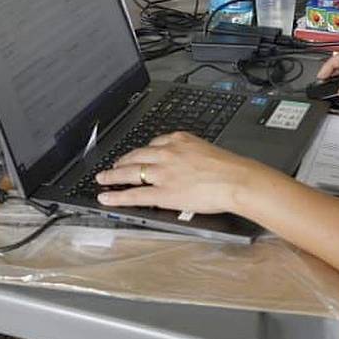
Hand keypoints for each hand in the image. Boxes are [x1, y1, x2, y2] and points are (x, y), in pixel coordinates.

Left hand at [94, 132, 280, 216]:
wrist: (236, 180)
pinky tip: (106, 198)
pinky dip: (117, 197)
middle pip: (137, 155)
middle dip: (122, 160)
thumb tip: (193, 163)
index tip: (139, 154)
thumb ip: (195, 154)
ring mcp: (162, 173)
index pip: (154, 143)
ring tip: (102, 178)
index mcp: (179, 140)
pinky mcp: (161, 193)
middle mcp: (166, 153)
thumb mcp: (209, 150)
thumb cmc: (231, 168)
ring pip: (130, 172)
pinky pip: (134, 194)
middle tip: (114, 164)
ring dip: (113, 175)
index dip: (143, 151)